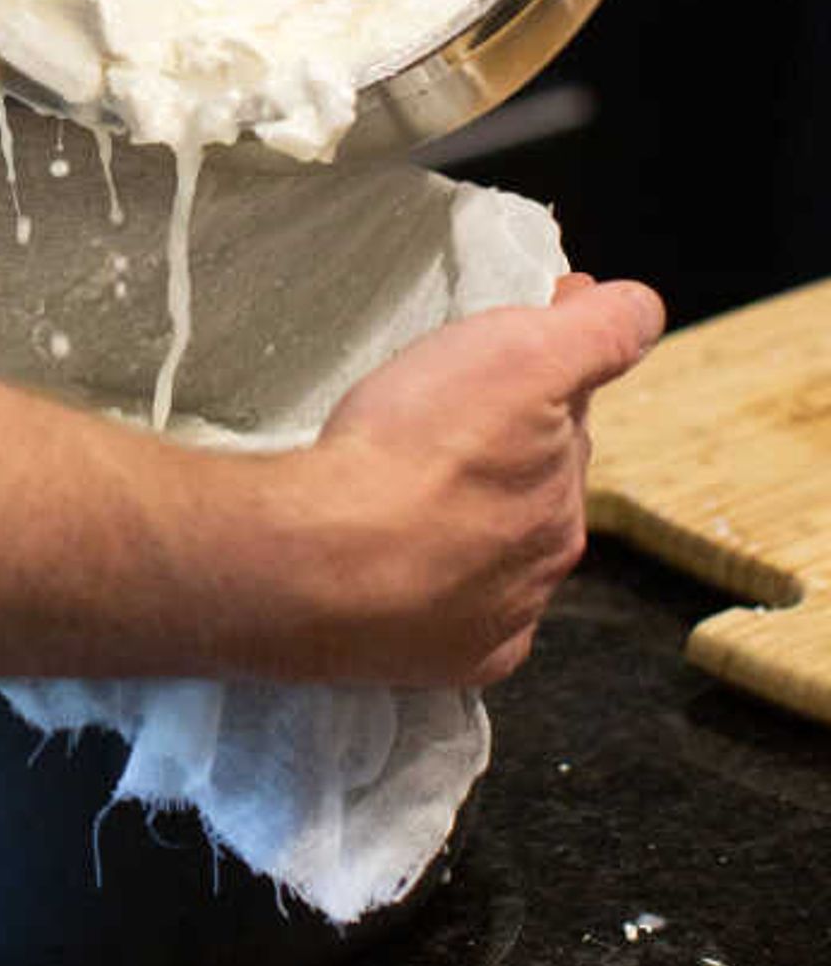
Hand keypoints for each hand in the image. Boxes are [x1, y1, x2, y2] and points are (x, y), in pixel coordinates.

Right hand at [298, 273, 663, 687]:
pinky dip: (442, 585)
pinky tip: (405, 561)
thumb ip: (598, 330)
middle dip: (506, 449)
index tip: (495, 350)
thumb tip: (641, 308)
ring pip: (497, 550)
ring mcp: (501, 614)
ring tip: (405, 487)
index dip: (535, 377)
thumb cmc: (417, 449)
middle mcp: (548, 553)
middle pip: (535, 484)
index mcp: (565, 482)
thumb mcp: (520, 353)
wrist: (324, 561)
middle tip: (438, 415)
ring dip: (470, 516)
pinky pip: (458, 616)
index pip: (565, 419)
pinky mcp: (452, 656)